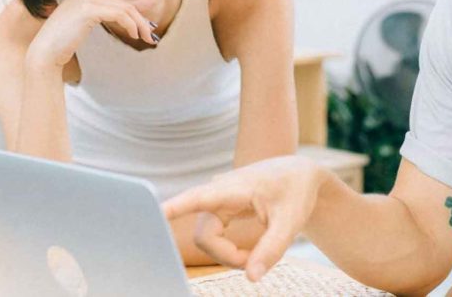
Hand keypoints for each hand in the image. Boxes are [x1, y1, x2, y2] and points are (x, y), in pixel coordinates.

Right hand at [26, 0, 156, 68]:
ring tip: (147, 38)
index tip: (145, 29)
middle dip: (141, 20)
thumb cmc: (65, 39)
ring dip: (140, 25)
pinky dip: (131, 25)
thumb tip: (134, 18)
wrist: (46, 51)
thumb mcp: (87, 20)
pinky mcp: (89, 8)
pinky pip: (119, 14)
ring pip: (125, 9)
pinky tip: (133, 35)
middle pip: (123, 3)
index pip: (118, 0)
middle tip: (151, 36)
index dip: (135, 15)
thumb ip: (105, 13)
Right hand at [162, 156, 324, 281]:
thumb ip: (271, 250)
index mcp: (234, 188)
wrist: (300, 175)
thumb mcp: (291, 222)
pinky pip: (213, 237)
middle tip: (255, 262)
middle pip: (205, 236)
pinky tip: (249, 249)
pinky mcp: (218, 210)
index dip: (174, 208)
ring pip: (207, 239)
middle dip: (226, 255)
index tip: (152, 213)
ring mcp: (216, 202)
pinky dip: (230, 249)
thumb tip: (250, 278)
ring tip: (257, 253)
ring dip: (229, 253)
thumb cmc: (296, 192)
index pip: (198, 198)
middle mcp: (218, 192)